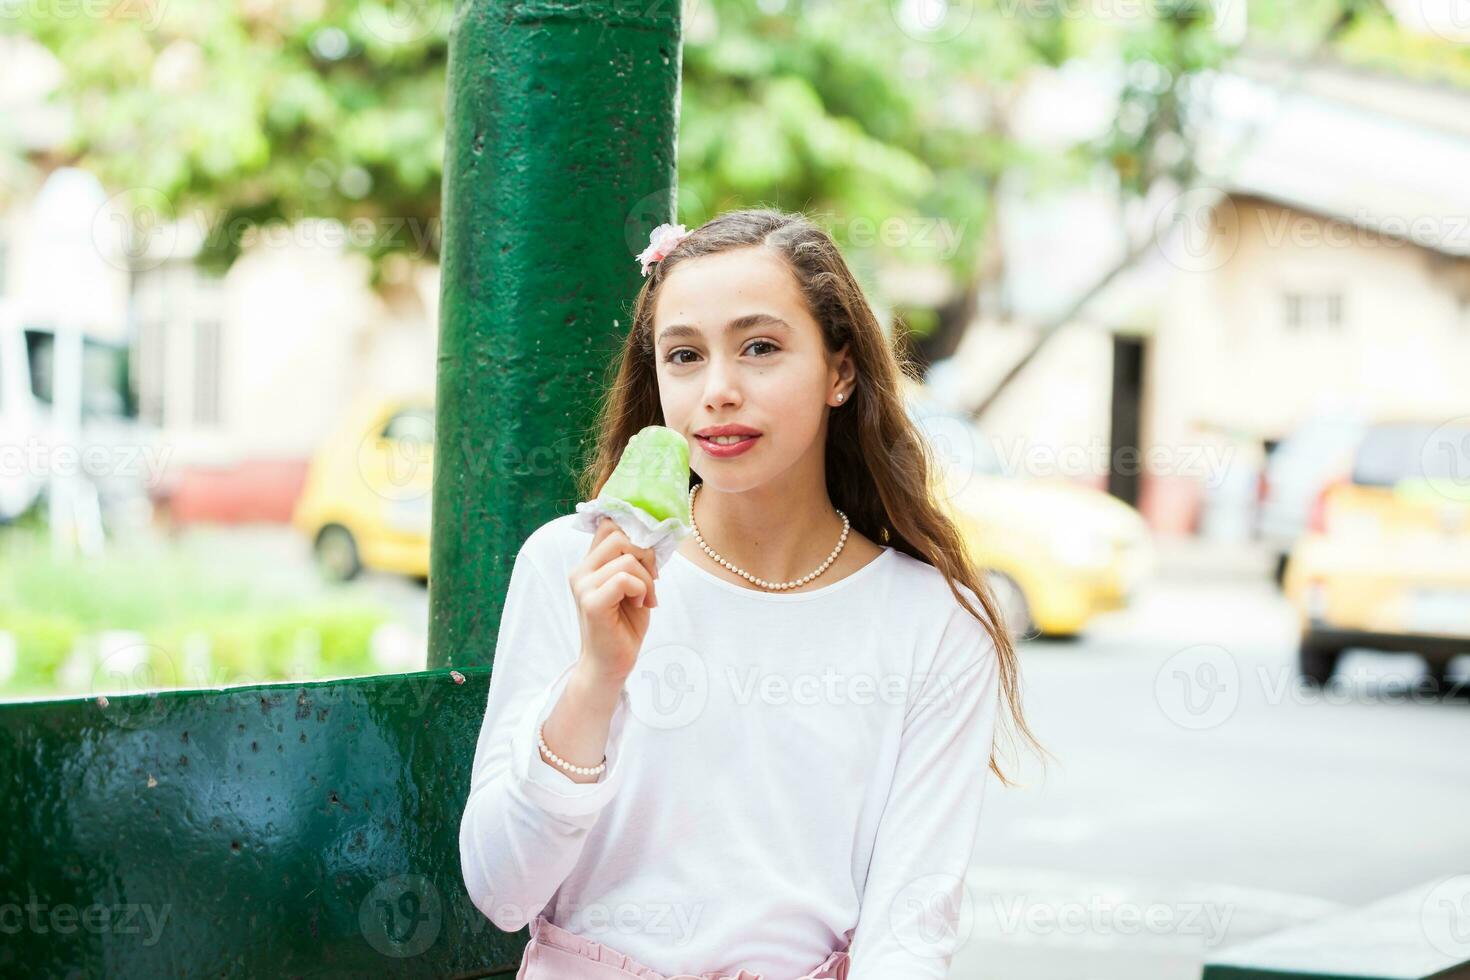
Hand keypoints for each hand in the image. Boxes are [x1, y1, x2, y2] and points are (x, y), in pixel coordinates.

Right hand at [569, 515, 658, 683]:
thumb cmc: (623, 625)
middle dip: (645, 554)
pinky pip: (625, 579)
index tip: (648, 557)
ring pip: (626, 558)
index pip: (608, 524)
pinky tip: (639, 604)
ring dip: (647, 578)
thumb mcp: (632, 584)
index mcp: (589, 563)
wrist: (610, 664)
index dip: (634, 532)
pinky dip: (642, 590)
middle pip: (619, 535)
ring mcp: (583, 586)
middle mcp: (580, 571)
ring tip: (645, 597)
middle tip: (652, 579)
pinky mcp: (592, 602)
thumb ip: (633, 559)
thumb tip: (651, 534)